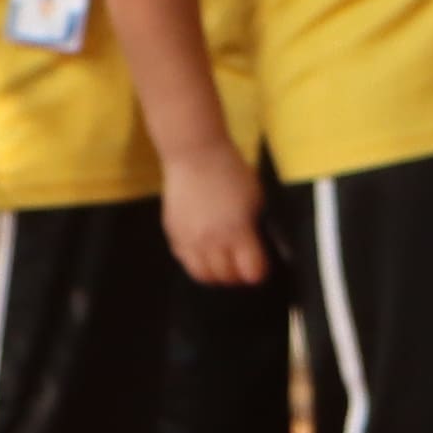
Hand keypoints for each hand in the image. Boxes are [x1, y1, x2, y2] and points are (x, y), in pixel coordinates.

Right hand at [158, 133, 268, 289]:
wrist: (195, 155)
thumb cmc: (232, 171)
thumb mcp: (256, 198)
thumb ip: (256, 226)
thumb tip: (257, 246)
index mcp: (237, 232)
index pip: (250, 272)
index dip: (258, 271)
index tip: (259, 265)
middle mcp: (212, 241)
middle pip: (226, 278)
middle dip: (237, 275)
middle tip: (241, 265)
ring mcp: (189, 240)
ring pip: (202, 275)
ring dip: (215, 274)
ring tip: (221, 263)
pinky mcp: (173, 234)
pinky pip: (184, 260)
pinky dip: (196, 262)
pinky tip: (203, 251)